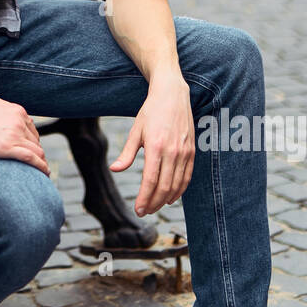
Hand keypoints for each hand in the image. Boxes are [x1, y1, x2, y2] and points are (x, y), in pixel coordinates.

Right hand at [0, 95, 49, 174]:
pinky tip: (44, 172)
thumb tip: (14, 117)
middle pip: (36, 142)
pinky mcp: (8, 146)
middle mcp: (19, 122)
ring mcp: (15, 133)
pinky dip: (41, 166)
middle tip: (38, 165)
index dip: (34, 143)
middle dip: (38, 154)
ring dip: (41, 161)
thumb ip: (8, 111)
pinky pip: (31, 158)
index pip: (33, 131)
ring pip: (37, 151)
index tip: (33, 152)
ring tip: (42, 171)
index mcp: (18, 112)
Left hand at [110, 79, 194, 216]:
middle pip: (164, 186)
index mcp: (156, 146)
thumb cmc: (151, 112)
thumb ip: (127, 153)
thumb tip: (114, 170)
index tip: (138, 210)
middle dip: (154, 203)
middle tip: (145, 212)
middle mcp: (172, 151)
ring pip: (177, 184)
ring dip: (166, 199)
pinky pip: (187, 177)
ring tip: (155, 206)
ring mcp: (184, 152)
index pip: (150, 180)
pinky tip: (171, 197)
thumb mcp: (136, 131)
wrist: (172, 95)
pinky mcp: (192, 151)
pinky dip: (180, 190)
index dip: (144, 198)